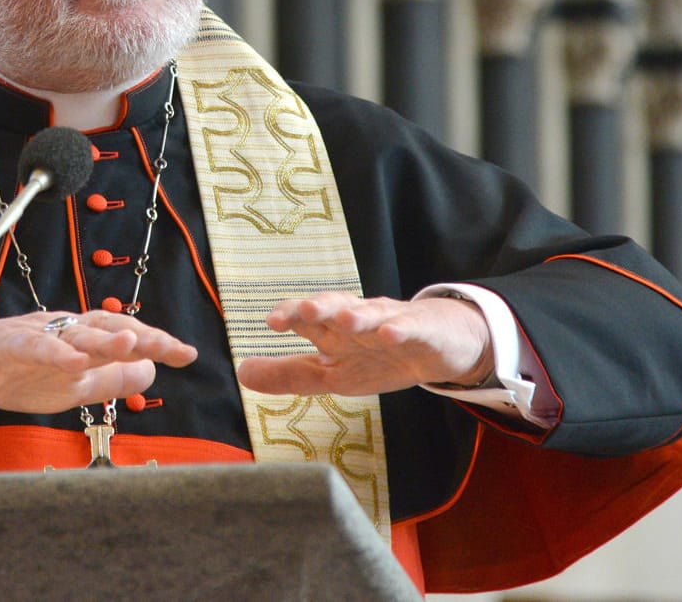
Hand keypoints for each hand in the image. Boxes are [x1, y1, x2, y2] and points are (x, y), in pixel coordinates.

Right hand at [0, 310, 197, 411]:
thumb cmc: (18, 370)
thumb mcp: (73, 384)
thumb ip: (110, 379)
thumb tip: (152, 372)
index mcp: (83, 340)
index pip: (125, 336)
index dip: (156, 343)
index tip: (187, 354)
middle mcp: (65, 331)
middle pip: (108, 329)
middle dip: (142, 337)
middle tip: (171, 347)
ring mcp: (38, 335)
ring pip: (76, 334)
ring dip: (105, 339)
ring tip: (133, 344)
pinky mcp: (9, 345)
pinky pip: (35, 346)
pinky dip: (54, 352)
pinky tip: (73, 361)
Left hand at [235, 292, 493, 396]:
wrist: (439, 348)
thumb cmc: (379, 357)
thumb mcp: (332, 374)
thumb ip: (289, 374)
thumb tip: (242, 373)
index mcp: (334, 329)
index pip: (307, 318)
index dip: (290, 316)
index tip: (271, 322)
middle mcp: (359, 319)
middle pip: (336, 307)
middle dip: (320, 306)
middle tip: (304, 311)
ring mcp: (391, 321)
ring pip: (372, 314)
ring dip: (358, 316)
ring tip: (345, 319)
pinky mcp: (422, 330)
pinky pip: (410, 328)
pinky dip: (401, 330)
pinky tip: (391, 334)